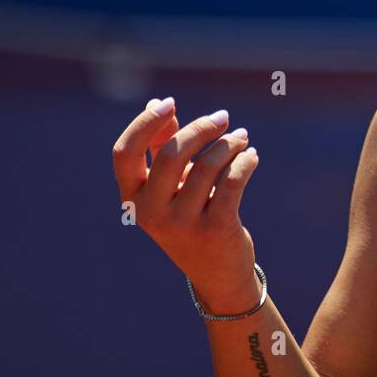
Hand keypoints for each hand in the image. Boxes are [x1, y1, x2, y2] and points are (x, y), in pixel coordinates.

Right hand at [112, 97, 261, 308]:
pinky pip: (232, 182)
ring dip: (229, 144)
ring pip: (208, 166)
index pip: (124, 153)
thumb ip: (162, 147)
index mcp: (133, 198)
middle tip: (223, 117)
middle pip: (171, 154)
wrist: (218, 274)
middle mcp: (151, 213)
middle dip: (200, 128)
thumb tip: (156, 102)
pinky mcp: (215, 230)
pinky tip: (251, 155)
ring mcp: (182, 224)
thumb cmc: (190, 219)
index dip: (144, 123)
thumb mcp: (171, 187)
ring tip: (242, 138)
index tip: (170, 102)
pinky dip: (245, 162)